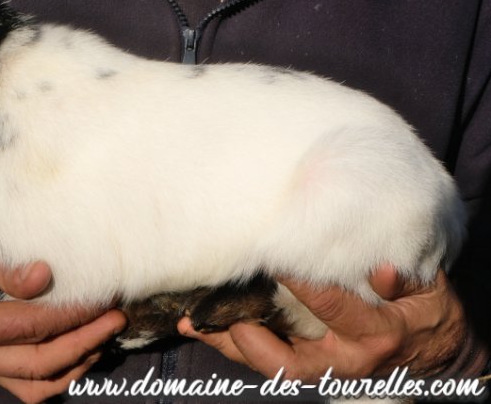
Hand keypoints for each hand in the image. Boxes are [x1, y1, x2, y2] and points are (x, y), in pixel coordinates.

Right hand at [0, 190, 125, 402]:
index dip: (70, 316)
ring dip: (73, 363)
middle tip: (116, 318)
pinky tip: (79, 346)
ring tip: (104, 334)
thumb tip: (45, 278)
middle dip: (82, 344)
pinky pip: (22, 379)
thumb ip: (2, 264)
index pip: (28, 328)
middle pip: (36, 365)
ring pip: (32, 384)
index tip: (102, 299)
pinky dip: (54, 370)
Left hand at [178, 266, 466, 381]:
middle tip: (212, 308)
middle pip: (285, 356)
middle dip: (246, 332)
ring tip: (190, 322)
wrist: (432, 349)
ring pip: (269, 364)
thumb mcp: (428, 291)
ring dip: (228, 344)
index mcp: (374, 334)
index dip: (299, 281)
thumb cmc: (424, 310)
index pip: (330, 307)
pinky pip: (268, 361)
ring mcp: (324, 367)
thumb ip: (405, 280)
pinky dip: (235, 345)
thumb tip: (381, 270)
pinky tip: (202, 327)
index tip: (272, 255)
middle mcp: (344, 358)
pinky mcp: (309, 365)